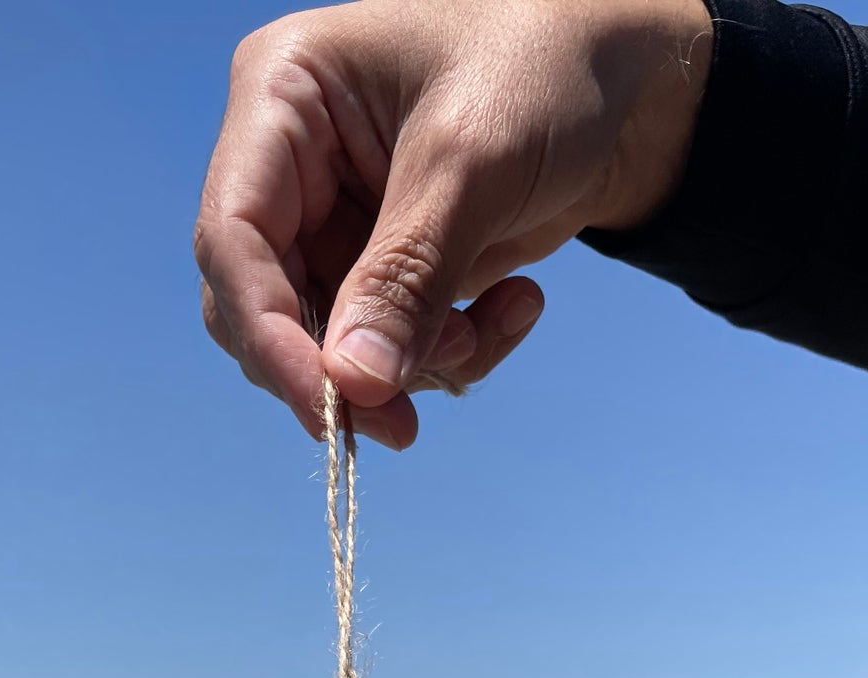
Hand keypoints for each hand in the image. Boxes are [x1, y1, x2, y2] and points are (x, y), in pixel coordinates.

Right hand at [195, 0, 712, 447]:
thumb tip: (350, 386)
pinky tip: (517, 306)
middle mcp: (294, 165)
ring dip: (418, 363)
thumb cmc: (547, 66)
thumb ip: (405, 278)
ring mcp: (339, 221)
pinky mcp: (388, 267)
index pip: (234, 239)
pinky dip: (454, 352)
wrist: (632, 78)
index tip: (328, 410)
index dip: (269, 335)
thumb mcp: (471, 166)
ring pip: (333, 346)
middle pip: (268, 307)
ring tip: (496, 321)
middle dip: (346, 368)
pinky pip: (392, 349)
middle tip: (408, 421)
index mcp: (282, 99)